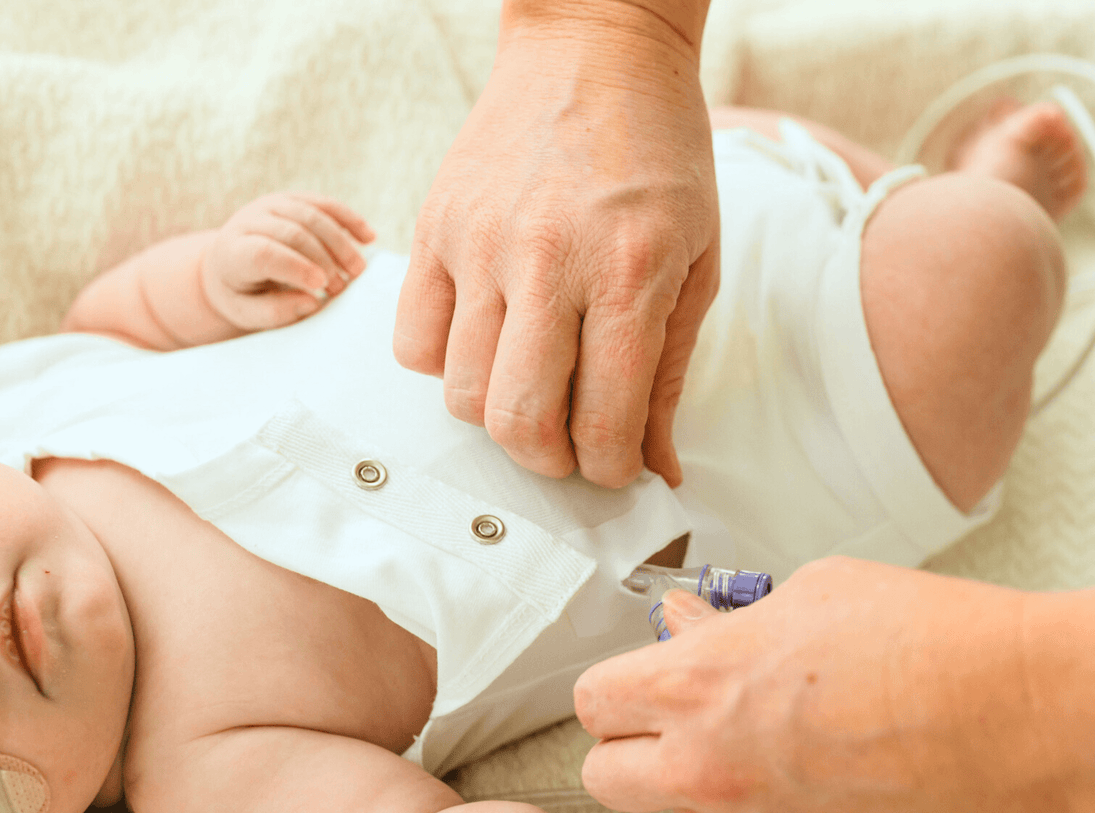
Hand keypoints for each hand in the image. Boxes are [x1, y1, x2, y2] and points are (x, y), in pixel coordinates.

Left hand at [201, 193, 374, 331]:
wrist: (229, 265)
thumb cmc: (243, 296)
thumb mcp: (249, 313)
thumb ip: (276, 311)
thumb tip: (312, 301)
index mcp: (233, 252)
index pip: (265, 253)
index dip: (296, 267)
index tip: (321, 287)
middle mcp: (249, 221)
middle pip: (294, 232)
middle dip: (324, 260)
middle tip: (341, 288)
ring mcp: (271, 205)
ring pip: (312, 214)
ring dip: (340, 243)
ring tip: (357, 271)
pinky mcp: (291, 200)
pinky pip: (324, 203)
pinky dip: (348, 219)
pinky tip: (369, 237)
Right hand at [394, 3, 719, 488]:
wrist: (594, 46)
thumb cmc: (659, 156)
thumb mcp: (695, 264)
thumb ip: (667, 375)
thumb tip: (657, 468)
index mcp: (628, 271)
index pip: (603, 422)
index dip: (607, 470)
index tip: (610, 466)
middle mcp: (546, 260)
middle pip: (517, 422)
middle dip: (548, 459)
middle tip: (567, 444)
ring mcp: (478, 242)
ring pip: (460, 392)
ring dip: (497, 415)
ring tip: (530, 384)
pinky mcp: (433, 228)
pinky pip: (412, 343)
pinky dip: (444, 366)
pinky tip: (484, 340)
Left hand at [575, 557, 1051, 812]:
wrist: (1015, 716)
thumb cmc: (925, 643)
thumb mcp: (805, 595)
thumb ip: (724, 624)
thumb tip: (684, 628)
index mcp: (695, 684)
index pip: (592, 702)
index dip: (613, 692)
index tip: (633, 689)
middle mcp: (708, 765)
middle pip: (602, 778)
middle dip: (627, 751)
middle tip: (670, 727)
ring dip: (696, 784)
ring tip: (761, 743)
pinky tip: (813, 777)